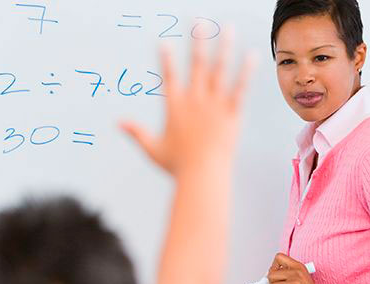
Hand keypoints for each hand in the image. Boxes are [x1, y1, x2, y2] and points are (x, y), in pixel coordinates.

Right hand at [120, 36, 254, 174]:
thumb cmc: (178, 166)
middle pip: (196, 64)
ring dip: (224, 47)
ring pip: (219, 70)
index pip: (169, 76)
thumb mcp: (153, 149)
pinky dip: (246, 71)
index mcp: (175, 107)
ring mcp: (214, 105)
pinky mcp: (232, 114)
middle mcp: (195, 100)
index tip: (163, 42)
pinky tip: (251, 55)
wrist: (203, 175)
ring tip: (228, 28)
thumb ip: (136, 133)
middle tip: (198, 21)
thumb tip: (118, 123)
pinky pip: (240, 88)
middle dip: (197, 40)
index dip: (165, 59)